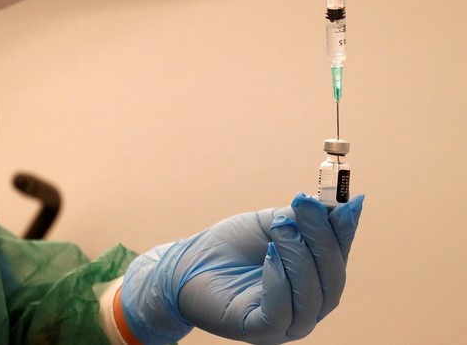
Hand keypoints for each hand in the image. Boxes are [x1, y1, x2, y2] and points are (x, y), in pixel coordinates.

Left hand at [120, 194, 363, 343]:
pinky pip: (280, 314)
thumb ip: (304, 220)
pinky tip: (269, 255)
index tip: (343, 201)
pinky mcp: (259, 332)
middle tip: (305, 206)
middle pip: (332, 279)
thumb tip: (343, 205)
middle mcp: (307, 304)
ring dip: (299, 256)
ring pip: (311, 297)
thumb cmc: (231, 245)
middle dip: (321, 239)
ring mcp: (286, 323)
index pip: (339, 255)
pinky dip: (280, 282)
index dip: (344, 229)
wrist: (188, 263)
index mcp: (314, 277)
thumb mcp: (271, 224)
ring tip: (281, 227)